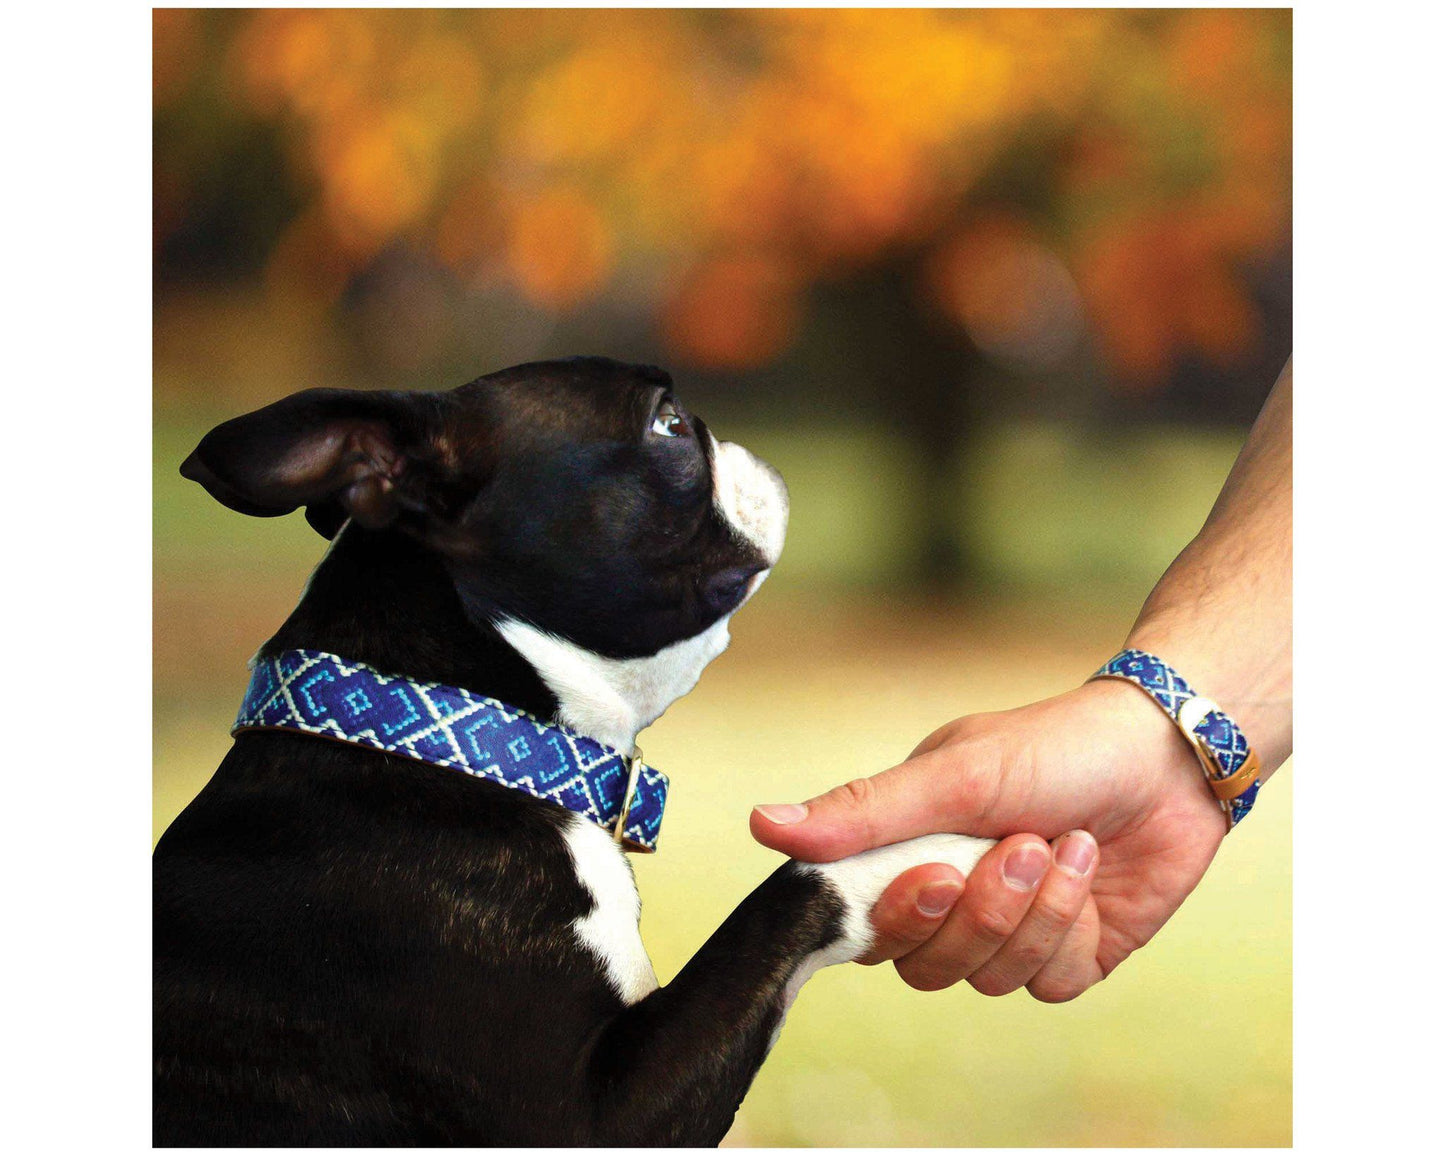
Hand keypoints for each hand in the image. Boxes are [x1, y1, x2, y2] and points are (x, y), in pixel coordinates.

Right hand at [750, 678, 1227, 1001]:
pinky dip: (1068, 925)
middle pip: (924, 966)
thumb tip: (762, 824)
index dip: (898, 918)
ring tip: (1061, 844)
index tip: (938, 875)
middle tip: (1019, 843)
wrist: (1164, 755)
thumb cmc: (1053, 747)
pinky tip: (1088, 866)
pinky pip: (1045, 982)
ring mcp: (1008, 935)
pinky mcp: (1065, 958)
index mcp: (908, 854)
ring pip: (986, 977)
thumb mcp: (954, 773)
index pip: (865, 924)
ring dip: (1031, 911)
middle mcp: (951, 903)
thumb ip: (862, 810)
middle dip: (980, 911)